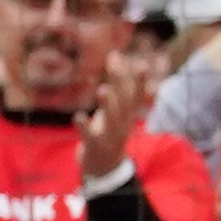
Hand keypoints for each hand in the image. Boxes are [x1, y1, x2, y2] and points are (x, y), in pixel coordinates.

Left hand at [79, 57, 142, 179]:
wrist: (105, 167)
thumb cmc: (109, 130)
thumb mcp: (116, 107)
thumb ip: (117, 83)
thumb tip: (115, 54)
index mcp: (128, 114)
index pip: (137, 95)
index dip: (141, 80)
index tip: (143, 63)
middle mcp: (122, 123)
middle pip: (124, 101)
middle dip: (120, 80)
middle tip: (114, 61)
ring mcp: (109, 135)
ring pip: (111, 118)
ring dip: (108, 103)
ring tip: (102, 89)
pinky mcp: (94, 145)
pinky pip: (89, 135)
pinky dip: (84, 125)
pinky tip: (78, 116)